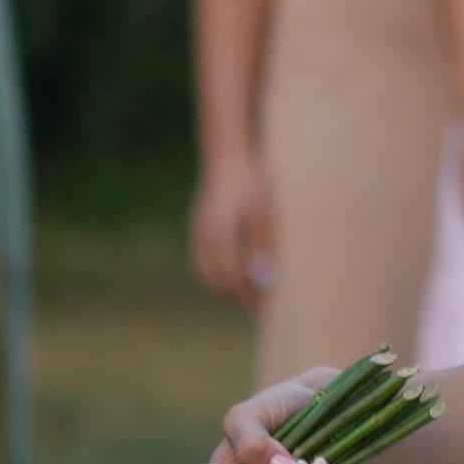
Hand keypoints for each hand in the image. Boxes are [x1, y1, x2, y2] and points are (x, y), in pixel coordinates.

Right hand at [186, 155, 275, 303]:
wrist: (228, 157)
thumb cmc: (252, 183)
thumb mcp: (264, 215)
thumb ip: (262, 248)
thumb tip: (263, 282)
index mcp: (219, 235)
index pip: (231, 277)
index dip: (247, 294)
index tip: (265, 307)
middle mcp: (203, 236)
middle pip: (215, 280)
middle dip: (235, 295)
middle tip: (258, 306)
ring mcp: (197, 232)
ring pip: (204, 272)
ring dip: (224, 285)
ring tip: (248, 292)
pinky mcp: (198, 227)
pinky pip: (202, 259)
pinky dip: (217, 271)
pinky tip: (237, 271)